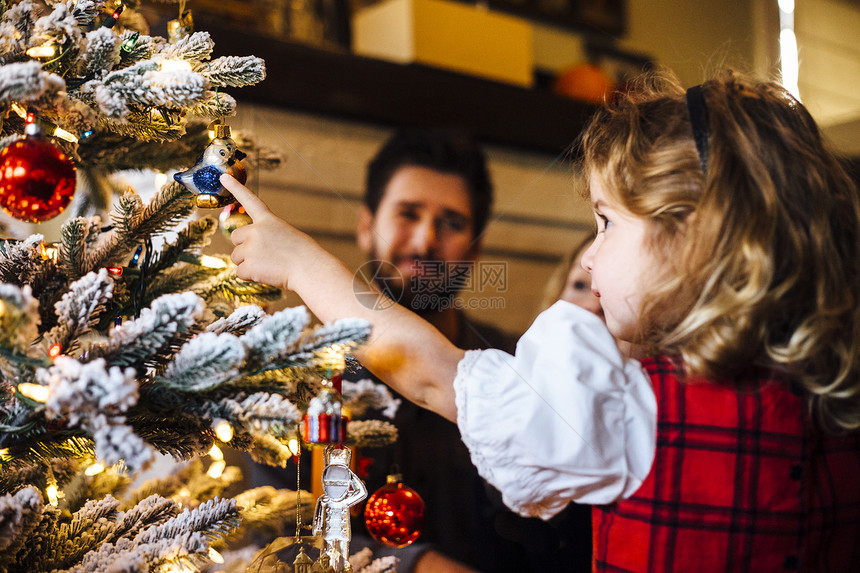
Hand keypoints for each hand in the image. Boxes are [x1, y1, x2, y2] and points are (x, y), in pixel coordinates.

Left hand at [221, 174, 307, 289]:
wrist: (310, 270)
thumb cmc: (304, 255)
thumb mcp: (286, 235)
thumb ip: (267, 236)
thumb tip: (252, 252)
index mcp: (268, 220)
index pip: (250, 200)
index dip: (235, 188)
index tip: (223, 176)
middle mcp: (256, 230)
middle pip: (235, 237)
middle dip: (244, 247)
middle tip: (264, 256)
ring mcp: (251, 248)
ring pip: (237, 257)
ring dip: (249, 263)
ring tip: (270, 265)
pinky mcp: (249, 265)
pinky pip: (241, 272)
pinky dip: (251, 276)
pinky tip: (267, 274)